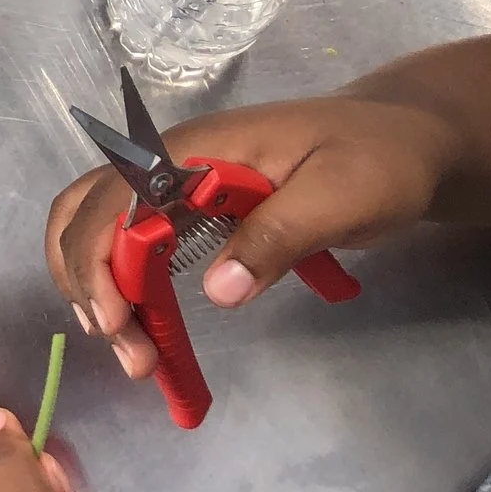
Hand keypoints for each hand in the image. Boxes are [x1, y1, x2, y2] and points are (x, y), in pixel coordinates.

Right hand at [44, 93, 461, 381]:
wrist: (405, 139)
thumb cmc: (379, 160)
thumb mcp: (344, 196)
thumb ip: (280, 236)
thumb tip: (219, 292)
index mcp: (194, 150)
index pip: (114, 200)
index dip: (100, 261)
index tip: (119, 324)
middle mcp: (168, 163)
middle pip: (84, 213)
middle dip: (88, 283)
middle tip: (130, 352)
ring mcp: (174, 184)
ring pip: (96, 228)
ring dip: (97, 287)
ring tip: (133, 348)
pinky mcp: (188, 208)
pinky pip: (131, 242)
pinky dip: (122, 285)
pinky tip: (143, 323)